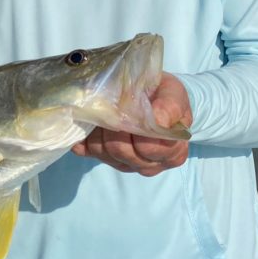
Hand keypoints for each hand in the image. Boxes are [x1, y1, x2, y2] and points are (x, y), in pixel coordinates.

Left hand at [71, 73, 192, 176]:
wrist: (153, 95)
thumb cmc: (165, 96)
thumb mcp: (174, 95)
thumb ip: (169, 107)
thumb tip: (157, 120)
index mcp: (172, 153)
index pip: (149, 149)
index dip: (138, 130)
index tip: (132, 109)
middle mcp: (150, 164)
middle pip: (123, 152)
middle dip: (115, 128)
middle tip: (113, 106)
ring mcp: (126, 164)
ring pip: (104, 153)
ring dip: (99, 130)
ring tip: (102, 110)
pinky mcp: (104, 159)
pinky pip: (87, 152)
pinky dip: (83, 139)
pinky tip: (85, 125)